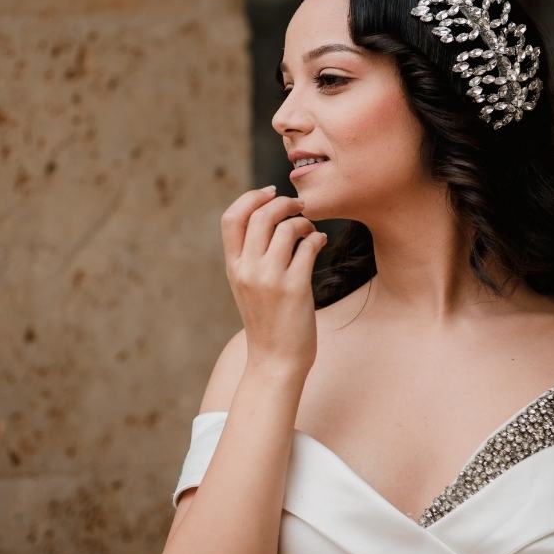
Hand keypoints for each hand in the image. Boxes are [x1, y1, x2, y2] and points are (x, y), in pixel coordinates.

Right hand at [220, 186, 326, 373]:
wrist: (275, 360)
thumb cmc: (267, 321)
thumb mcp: (247, 286)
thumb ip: (250, 256)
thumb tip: (268, 220)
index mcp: (233, 267)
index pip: (232, 217)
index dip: (251, 197)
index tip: (271, 192)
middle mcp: (247, 270)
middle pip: (261, 215)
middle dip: (284, 203)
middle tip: (299, 206)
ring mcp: (270, 279)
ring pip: (287, 228)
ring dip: (304, 222)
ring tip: (311, 231)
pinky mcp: (295, 288)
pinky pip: (308, 247)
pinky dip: (318, 238)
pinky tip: (321, 243)